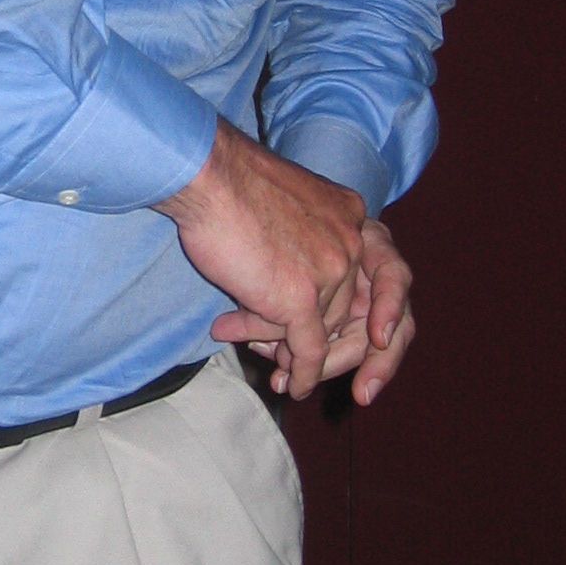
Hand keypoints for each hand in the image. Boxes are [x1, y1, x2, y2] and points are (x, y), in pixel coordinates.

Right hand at [156, 124, 412, 403]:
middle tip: (287, 350)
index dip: (341, 303)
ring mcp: (332, 270)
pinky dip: (306, 373)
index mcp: (349, 213)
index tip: (336, 327)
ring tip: (261, 353)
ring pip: (319, 327)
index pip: (358, 273)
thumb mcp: (280, 207)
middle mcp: (352, 240)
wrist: (207, 177)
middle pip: (341, 306)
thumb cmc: (226, 186)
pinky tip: (295, 386)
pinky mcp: (303, 298)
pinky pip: (310, 348)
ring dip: (287, 345)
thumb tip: (282, 287)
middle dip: (313, 331)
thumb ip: (295, 241)